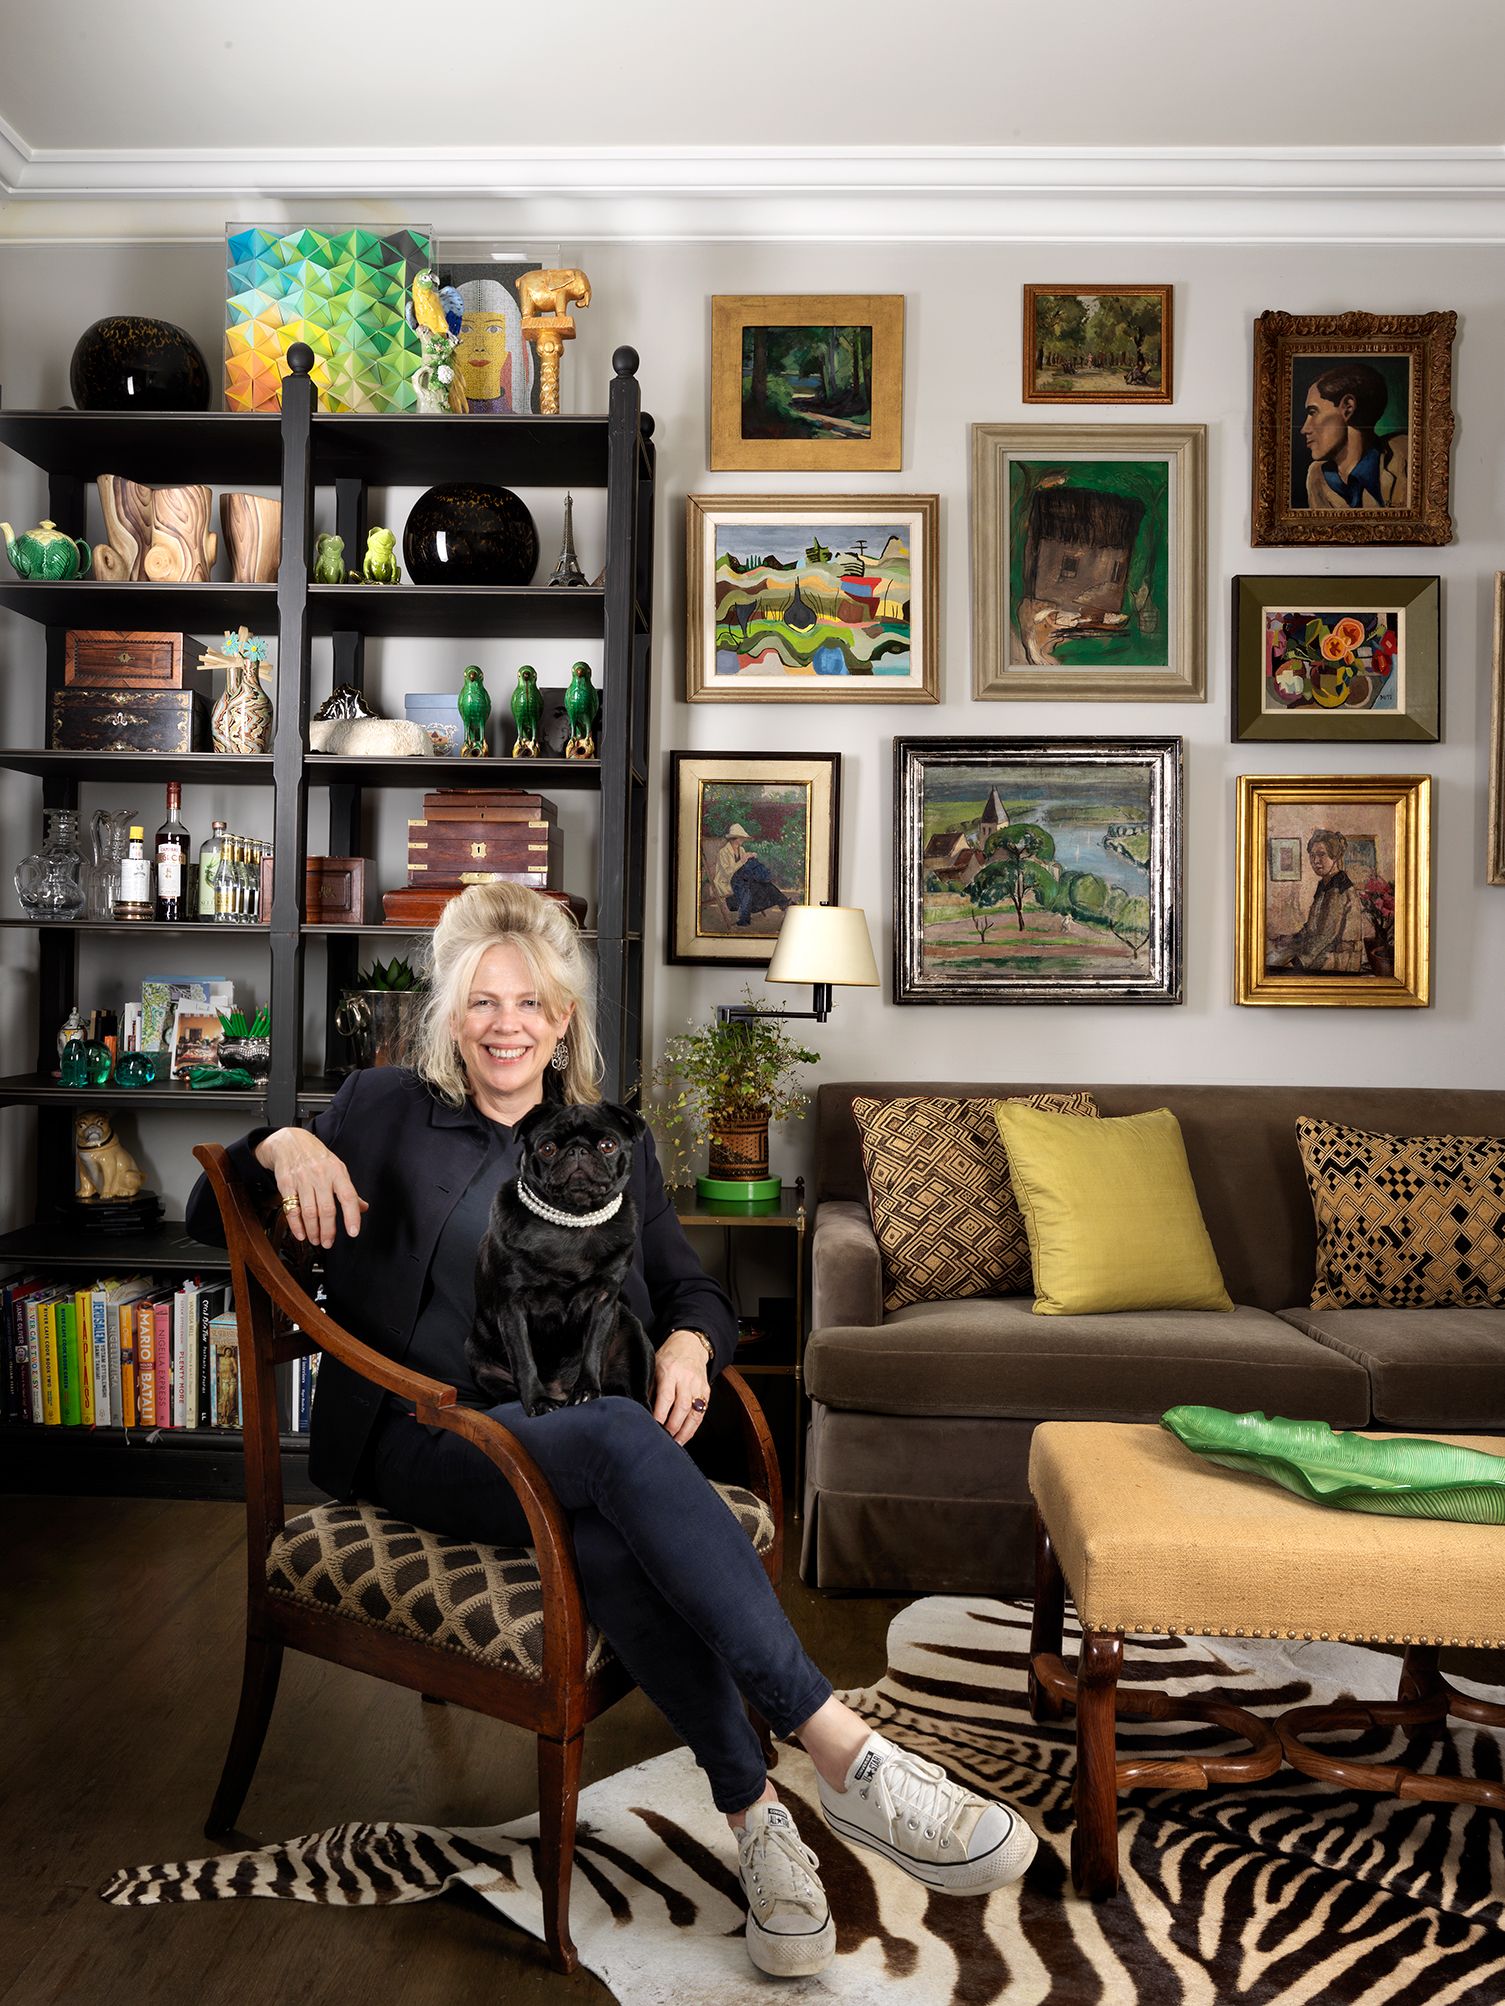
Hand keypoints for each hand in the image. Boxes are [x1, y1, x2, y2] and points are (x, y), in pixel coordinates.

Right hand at [254, 1126, 367, 1248]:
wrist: (290, 1142)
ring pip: (309, 1211)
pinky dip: (296, 1225)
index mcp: (337, 1172)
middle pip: (327, 1209)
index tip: (353, 1232)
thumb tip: (364, 1207)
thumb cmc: (317, 1158)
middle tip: (329, 1243)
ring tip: (316, 1240)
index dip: (352, 1216)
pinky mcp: (286, 1184)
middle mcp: (320, 1176)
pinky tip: (301, 1234)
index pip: (348, 1197)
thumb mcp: (337, 1169)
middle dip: (328, 1230)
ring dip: (313, 1230)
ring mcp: (302, 1180)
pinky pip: (292, 1209)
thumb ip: (349, 1190)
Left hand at [652, 1329, 711, 1445]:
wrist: (691, 1344)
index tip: (654, 1428)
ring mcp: (698, 1385)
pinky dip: (694, 1426)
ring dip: (685, 1431)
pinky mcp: (707, 1390)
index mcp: (669, 1371)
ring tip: (676, 1444)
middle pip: (682, 1408)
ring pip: (694, 1413)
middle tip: (664, 1439)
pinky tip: (686, 1435)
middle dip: (673, 1427)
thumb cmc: (668, 1356)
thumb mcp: (654, 1367)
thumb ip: (650, 1387)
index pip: (666, 1397)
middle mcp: (686, 1379)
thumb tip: (642, 1410)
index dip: (660, 1415)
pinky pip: (702, 1412)